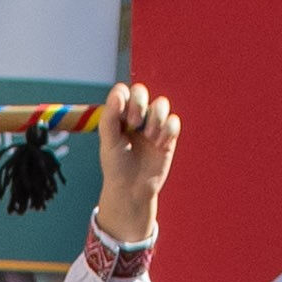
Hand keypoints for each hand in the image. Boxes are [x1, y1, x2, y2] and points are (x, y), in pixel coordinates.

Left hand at [90, 84, 178, 242]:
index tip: (122, 118)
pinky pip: (174, 121)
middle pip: (142, 91)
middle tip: (134, 123)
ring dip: (155, 118)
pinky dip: (168, 130)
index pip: (123, 91)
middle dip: (139, 104)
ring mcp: (153, 125)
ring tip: (149, 137)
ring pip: (161, 103)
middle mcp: (136, 116)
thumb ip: (110, 116)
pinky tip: (159, 145)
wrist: (131, 190)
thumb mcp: (108, 141)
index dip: (125, 98)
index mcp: (118, 115)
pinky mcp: (168, 137)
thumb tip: (118, 93)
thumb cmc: (116, 166)